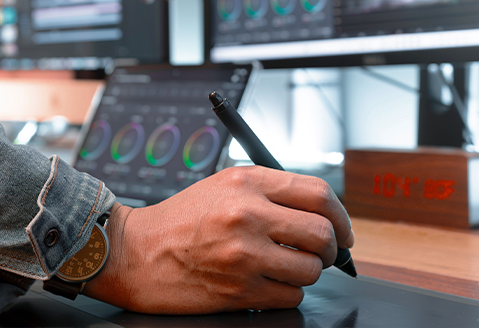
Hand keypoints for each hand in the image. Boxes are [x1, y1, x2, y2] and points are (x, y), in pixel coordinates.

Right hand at [84, 166, 353, 313]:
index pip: (318, 194)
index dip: (341, 215)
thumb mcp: (224, 186)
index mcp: (247, 182)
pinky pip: (291, 296)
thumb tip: (323, 215)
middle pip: (323, 233)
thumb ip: (272, 193)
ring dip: (305, 272)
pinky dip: (286, 293)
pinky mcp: (240, 290)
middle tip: (321, 253)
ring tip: (282, 266)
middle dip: (330, 249)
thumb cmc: (180, 220)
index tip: (343, 230)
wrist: (135, 253)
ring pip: (311, 269)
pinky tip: (264, 282)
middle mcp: (247, 214)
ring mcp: (244, 254)